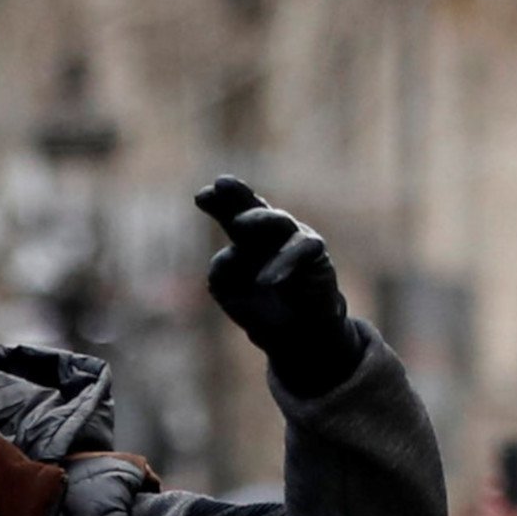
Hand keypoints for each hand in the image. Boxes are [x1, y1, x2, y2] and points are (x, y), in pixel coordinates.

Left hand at [191, 177, 360, 395]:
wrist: (297, 331)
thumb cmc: (261, 306)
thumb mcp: (230, 291)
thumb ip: (222, 272)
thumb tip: (227, 256)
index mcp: (244, 237)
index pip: (230, 213)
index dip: (218, 203)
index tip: (202, 196)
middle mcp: (269, 232)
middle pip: (253, 207)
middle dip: (238, 194)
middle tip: (222, 184)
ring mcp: (293, 238)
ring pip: (278, 221)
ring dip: (258, 220)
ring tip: (238, 224)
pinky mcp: (315, 253)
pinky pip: (302, 250)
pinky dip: (284, 262)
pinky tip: (267, 279)